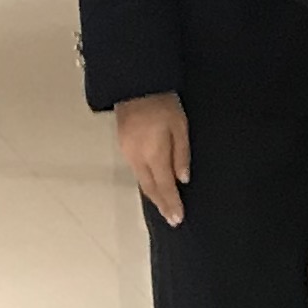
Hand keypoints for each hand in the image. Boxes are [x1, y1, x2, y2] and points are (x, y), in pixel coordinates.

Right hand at [114, 92, 188, 227]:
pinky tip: (154, 186)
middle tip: (172, 220)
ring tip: (165, 208)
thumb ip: (181, 155)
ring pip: (142, 181)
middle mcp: (137, 157)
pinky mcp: (124, 147)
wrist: (136, 87)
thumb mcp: (180, 127)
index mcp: (153, 153)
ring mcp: (128, 153)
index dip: (171, 204)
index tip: (178, 219)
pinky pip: (137, 171)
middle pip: (150, 188)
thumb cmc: (163, 104)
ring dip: (153, 196)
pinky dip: (147, 183)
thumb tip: (183, 179)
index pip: (164, 186)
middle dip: (162, 205)